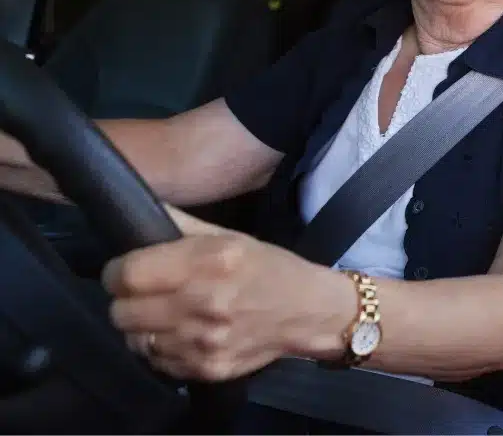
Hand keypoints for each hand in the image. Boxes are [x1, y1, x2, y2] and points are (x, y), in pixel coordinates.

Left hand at [103, 208, 354, 380]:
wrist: (309, 312)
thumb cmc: (268, 268)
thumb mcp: (230, 236)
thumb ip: (181, 226)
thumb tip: (140, 211)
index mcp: (209, 261)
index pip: (129, 274)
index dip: (115, 273)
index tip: (121, 272)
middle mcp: (203, 303)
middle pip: (123, 312)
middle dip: (126, 301)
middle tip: (143, 295)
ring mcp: (204, 341)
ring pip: (135, 340)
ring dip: (142, 327)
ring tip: (162, 316)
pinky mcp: (207, 369)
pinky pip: (157, 362)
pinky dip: (161, 349)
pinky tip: (180, 335)